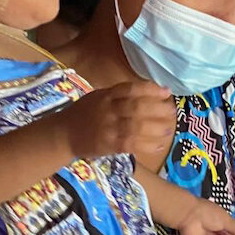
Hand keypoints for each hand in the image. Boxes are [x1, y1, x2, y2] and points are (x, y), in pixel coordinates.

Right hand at [61, 81, 175, 159]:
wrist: (63, 134)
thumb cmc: (84, 113)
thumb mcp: (99, 97)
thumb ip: (119, 95)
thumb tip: (149, 92)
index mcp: (106, 95)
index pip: (130, 89)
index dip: (151, 90)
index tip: (166, 92)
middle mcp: (108, 110)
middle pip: (137, 108)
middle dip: (158, 109)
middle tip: (172, 111)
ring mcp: (108, 128)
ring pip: (136, 127)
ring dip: (157, 128)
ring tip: (169, 128)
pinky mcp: (109, 145)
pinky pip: (132, 145)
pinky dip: (148, 145)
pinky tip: (159, 145)